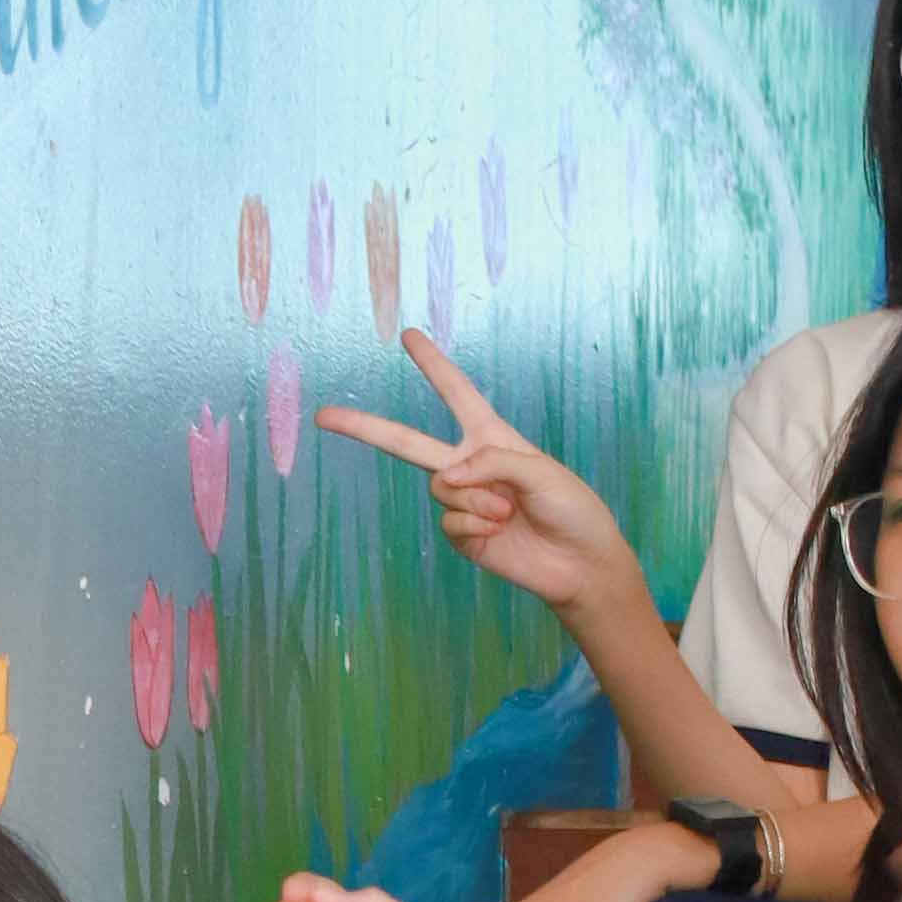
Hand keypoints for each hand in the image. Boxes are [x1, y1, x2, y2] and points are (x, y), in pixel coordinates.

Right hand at [315, 331, 647, 629]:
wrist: (578, 565)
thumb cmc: (571, 509)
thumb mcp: (540, 471)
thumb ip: (492, 462)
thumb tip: (447, 478)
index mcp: (492, 438)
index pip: (456, 394)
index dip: (433, 365)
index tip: (409, 336)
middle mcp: (470, 466)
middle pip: (406, 442)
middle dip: (364, 428)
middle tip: (323, 415)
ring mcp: (463, 503)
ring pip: (440, 490)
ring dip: (477, 501)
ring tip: (509, 514)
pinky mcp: (462, 536)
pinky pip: (449, 523)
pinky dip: (475, 527)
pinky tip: (500, 534)